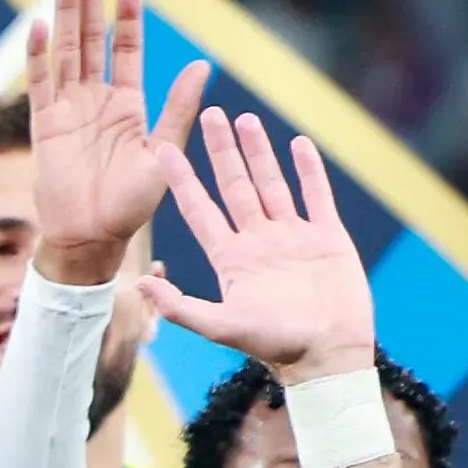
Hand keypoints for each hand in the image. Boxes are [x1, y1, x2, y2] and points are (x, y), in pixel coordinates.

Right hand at [16, 0, 195, 282]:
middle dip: (90, 1)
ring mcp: (67, 110)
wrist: (95, 236)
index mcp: (127, 104)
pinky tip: (42, 24)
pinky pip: (42, 83)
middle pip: (90, 39)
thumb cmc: (134, 203)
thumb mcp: (165, 151)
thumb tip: (201, 65)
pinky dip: (41, 54)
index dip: (128, 17)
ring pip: (66, 51)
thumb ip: (178, 108)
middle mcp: (95, 100)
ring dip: (66, 14)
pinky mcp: (45, 125)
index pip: (126, 49)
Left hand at [147, 105, 376, 385]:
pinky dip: (307, 170)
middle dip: (221, 151)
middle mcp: (257, 242)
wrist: (327, 354)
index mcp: (230, 257)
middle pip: (234, 186)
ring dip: (259, 152)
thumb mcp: (220, 325)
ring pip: (272, 184)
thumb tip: (139, 282)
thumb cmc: (274, 345)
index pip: (199, 208)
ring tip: (246, 120)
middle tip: (209, 113)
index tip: (163, 147)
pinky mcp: (328, 238)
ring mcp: (292, 237)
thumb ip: (179, 306)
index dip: (182, 178)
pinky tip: (297, 143)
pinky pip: (315, 196)